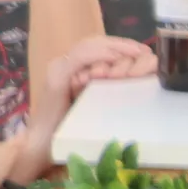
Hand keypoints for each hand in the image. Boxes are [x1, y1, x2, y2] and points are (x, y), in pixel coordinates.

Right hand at [19, 34, 158, 172]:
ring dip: (116, 48)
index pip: (99, 47)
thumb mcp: (97, 108)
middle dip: (124, 45)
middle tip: (145, 51)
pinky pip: (81, 57)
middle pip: (96, 42)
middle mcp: (65, 64)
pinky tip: (118, 59)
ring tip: (137, 52)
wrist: (41, 146)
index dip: (122, 46)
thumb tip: (138, 87)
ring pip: (90, 45)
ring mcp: (60, 68)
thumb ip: (110, 94)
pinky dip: (101, 55)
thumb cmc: (71, 135)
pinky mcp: (58, 76)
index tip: (145, 53)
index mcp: (74, 70)